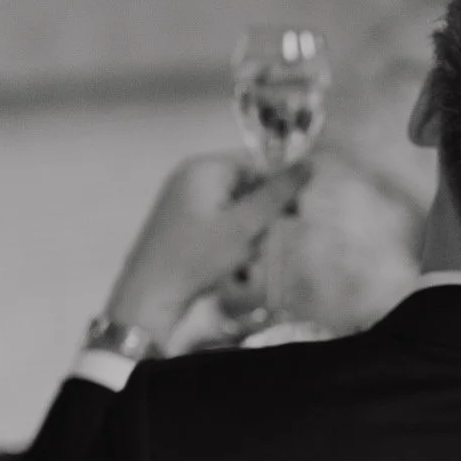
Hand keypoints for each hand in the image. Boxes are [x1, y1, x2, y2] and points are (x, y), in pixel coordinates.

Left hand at [105, 152, 310, 346]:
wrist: (150, 296)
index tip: (294, 215)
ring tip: (240, 262)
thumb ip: (278, 194)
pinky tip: (228, 267)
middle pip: (247, 189)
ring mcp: (184, 204)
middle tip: (257, 246)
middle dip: (260, 220)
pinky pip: (220, 228)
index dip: (278, 188)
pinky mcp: (183, 228)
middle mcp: (191, 179)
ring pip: (236, 213)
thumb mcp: (245, 225)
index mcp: (203, 168)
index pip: (255, 164)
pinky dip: (231, 246)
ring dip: (248, 238)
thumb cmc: (198, 256)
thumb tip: (310, 164)